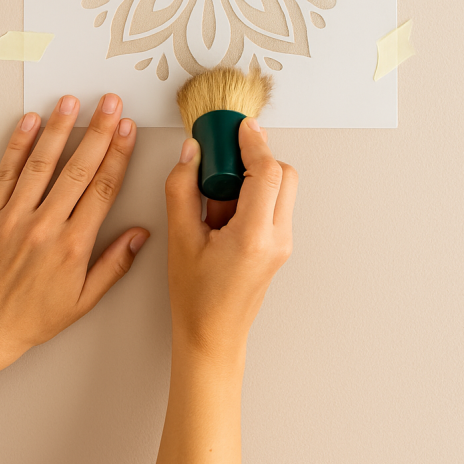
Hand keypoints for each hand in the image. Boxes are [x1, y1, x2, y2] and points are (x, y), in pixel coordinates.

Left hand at [0, 94, 148, 373]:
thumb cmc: (34, 318)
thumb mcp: (84, 300)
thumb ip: (115, 264)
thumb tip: (141, 234)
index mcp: (74, 246)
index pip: (103, 189)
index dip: (118, 155)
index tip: (128, 130)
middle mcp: (45, 226)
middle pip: (78, 168)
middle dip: (98, 131)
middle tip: (111, 104)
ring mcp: (15, 217)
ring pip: (42, 164)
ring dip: (59, 129)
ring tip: (71, 102)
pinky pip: (6, 173)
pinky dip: (18, 145)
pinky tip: (30, 123)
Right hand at [164, 118, 297, 361]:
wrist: (212, 337)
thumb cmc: (196, 298)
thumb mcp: (180, 239)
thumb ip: (183, 188)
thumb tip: (191, 153)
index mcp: (254, 236)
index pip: (267, 172)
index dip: (254, 142)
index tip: (240, 126)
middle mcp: (278, 238)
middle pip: (283, 175)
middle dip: (255, 159)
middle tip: (220, 163)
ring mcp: (283, 243)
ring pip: (281, 189)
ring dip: (252, 180)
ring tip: (216, 201)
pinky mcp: (279, 246)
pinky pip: (274, 206)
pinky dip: (253, 197)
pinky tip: (223, 215)